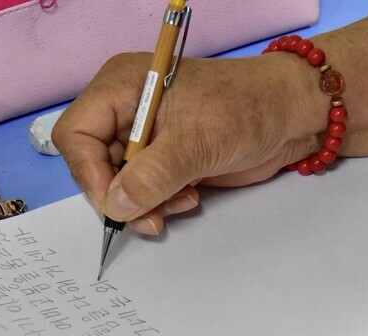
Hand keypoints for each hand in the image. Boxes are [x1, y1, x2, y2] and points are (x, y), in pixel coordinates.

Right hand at [51, 52, 329, 233]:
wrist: (291, 116)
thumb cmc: (247, 109)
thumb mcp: (197, 142)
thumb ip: (151, 176)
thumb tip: (116, 206)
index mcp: (122, 87)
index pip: (77, 134)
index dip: (88, 172)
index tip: (115, 202)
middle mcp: (126, 110)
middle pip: (94, 165)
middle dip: (122, 195)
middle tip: (152, 216)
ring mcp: (144, 136)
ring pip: (119, 185)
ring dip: (145, 203)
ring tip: (181, 202)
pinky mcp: (163, 159)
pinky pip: (143, 192)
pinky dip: (160, 203)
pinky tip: (189, 197)